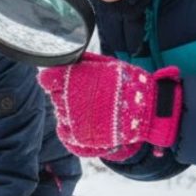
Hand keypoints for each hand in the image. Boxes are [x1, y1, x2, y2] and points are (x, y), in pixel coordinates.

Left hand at [38, 52, 181, 160]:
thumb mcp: (104, 64)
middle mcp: (67, 100)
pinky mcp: (79, 137)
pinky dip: (70, 129)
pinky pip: (64, 133)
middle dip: (67, 94)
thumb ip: (81, 62)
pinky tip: (82, 123)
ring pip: (60, 113)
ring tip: (93, 108)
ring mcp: (72, 120)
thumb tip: (65, 58)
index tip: (63, 79)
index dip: (55, 78)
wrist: (147, 108)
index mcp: (72, 79)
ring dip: (71, 111)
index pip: (47, 78)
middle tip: (88, 94)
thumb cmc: (126, 83)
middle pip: (55, 96)